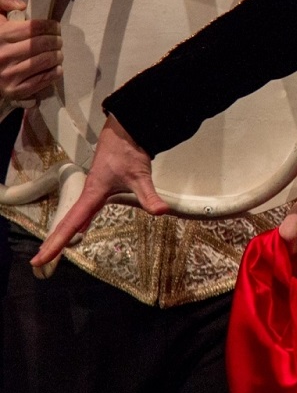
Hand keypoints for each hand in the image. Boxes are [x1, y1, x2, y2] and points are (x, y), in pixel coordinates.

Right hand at [0, 0, 62, 101]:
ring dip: (57, 56)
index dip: (51, 26)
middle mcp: (2, 55)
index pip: (36, 28)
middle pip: (44, 44)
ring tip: (57, 53)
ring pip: (46, 61)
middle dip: (57, 41)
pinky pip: (42, 80)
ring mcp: (7, 74)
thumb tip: (21, 6)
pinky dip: (54, 73)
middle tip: (58, 41)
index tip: (55, 28)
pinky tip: (56, 68)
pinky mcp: (13, 90)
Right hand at [32, 115, 166, 266]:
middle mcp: (89, 195)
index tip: (41, 258)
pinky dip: (76, 222)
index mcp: (92, 195)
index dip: (57, 242)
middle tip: (38, 262)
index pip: (71, 224)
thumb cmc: (128, 151)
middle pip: (67, 223)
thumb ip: (149, 196)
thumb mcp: (140, 176)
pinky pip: (83, 210)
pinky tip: (79, 228)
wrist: (125, 131)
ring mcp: (93, 191)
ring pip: (74, 216)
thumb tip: (161, 212)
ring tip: (51, 250)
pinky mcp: (100, 187)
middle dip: (54, 242)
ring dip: (62, 233)